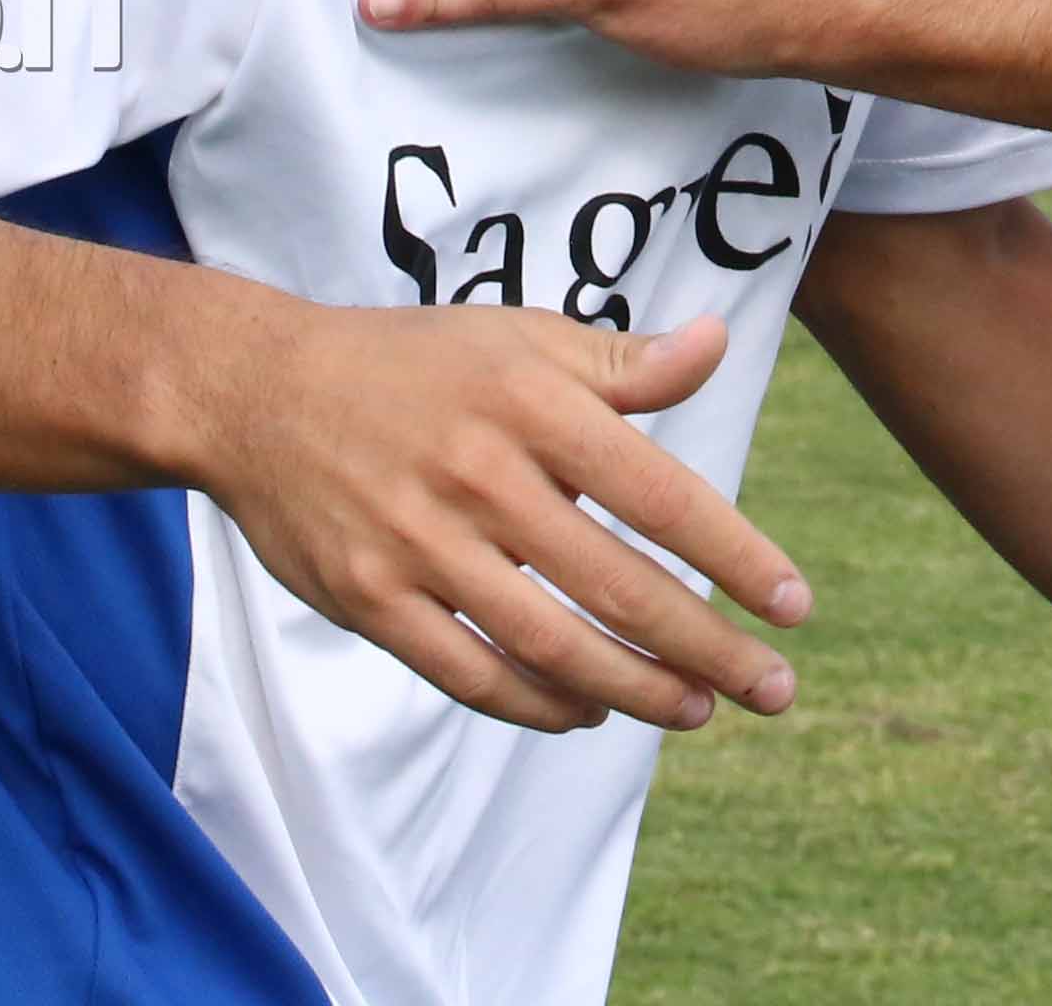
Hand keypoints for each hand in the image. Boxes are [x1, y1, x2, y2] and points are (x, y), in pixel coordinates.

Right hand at [188, 286, 810, 734]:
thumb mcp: (517, 339)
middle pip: (617, 586)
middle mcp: (481, 477)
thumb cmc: (411, 363)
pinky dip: (538, 704)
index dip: (734, 555)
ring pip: (551, 644)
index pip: (658, 493)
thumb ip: (621, 363)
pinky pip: (469, 674)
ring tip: (697, 709)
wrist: (257, 392)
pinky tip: (590, 711)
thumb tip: (718, 346)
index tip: (795, 605)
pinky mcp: (371, 599)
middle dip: (709, 647)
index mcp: (530, 404)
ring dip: (637, 690)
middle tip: (774, 688)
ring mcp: (421, 545)